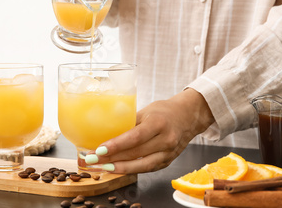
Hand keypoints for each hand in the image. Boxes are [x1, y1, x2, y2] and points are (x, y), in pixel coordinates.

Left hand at [86, 88, 214, 173]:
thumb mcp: (146, 110)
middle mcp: (166, 140)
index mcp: (159, 123)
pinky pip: (147, 168)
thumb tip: (106, 131)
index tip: (99, 150)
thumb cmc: (165, 111)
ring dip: (119, 168)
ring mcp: (168, 153)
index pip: (135, 137)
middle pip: (135, 153)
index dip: (116, 145)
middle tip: (92, 160)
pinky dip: (131, 170)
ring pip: (141, 165)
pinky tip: (117, 169)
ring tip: (102, 168)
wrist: (188, 116)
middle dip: (111, 158)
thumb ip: (129, 122)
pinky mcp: (168, 161)